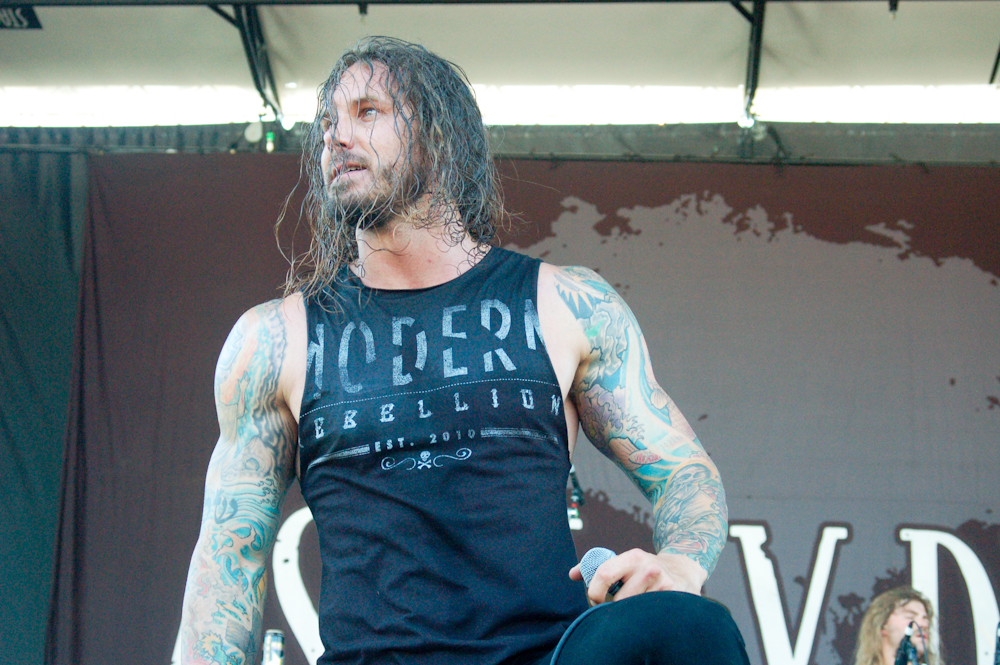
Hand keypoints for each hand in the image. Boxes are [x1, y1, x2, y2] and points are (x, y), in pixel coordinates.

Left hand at [568, 548, 707, 605]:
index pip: (604, 574)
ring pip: (634, 611)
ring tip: (632, 610)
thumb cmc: (645, 569)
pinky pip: (650, 617)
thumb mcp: (625, 562)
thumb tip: (572, 574)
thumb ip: (597, 567)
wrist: (683, 570)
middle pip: (620, 600)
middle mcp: (649, 568)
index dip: (595, 593)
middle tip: (613, 611)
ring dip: (629, 615)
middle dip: (612, 610)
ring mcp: (665, 584)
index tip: (596, 602)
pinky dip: (644, 618)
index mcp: (633, 556)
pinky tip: (647, 612)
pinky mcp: (677, 598)